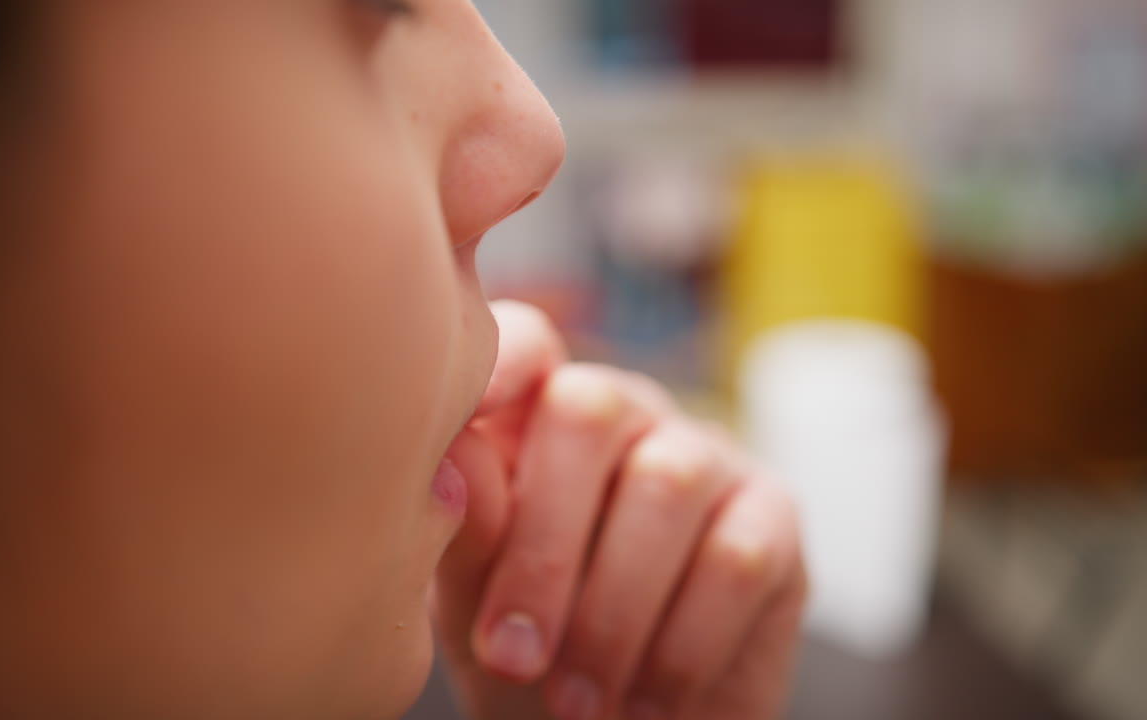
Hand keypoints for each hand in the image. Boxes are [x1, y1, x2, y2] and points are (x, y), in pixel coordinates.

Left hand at [433, 301, 806, 719]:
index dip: (501, 362)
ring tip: (575, 700)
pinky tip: (648, 701)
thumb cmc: (533, 656)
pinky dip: (682, 644)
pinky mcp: (774, 517)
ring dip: (612, 611)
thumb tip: (452, 460)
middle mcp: (625, 415)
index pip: (526, 343)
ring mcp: (706, 455)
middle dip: (545, 548)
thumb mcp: (475, 602)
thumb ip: (468, 529)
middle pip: (591, 411)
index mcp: (535, 417)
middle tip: (512, 656)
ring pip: (669, 484)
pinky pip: (737, 556)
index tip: (469, 411)